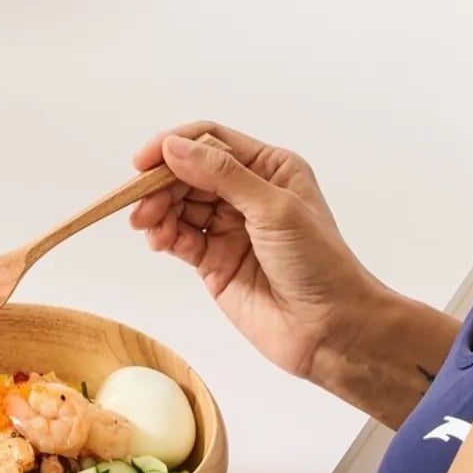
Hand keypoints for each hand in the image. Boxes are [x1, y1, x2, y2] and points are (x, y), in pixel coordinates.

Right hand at [128, 121, 382, 378]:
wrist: (330, 330)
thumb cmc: (320, 265)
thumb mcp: (274, 209)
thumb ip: (223, 175)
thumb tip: (174, 147)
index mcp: (269, 169)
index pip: (211, 142)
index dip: (174, 146)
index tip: (144, 162)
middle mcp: (247, 193)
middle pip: (188, 174)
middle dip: (160, 185)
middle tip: (142, 205)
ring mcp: (228, 227)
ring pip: (178, 205)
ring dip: (157, 211)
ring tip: (147, 227)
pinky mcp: (213, 259)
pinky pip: (178, 237)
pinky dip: (163, 235)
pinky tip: (158, 241)